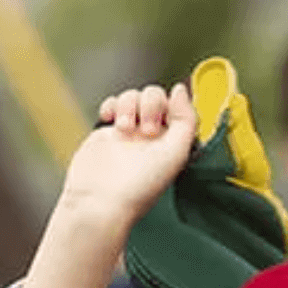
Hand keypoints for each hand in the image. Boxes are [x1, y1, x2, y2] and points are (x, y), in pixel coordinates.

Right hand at [15, 84, 195, 287]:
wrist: (101, 198)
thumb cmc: (142, 183)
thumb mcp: (176, 152)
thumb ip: (185, 119)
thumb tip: (180, 88)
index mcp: (174, 140)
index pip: (179, 106)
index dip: (174, 103)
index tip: (166, 116)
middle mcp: (155, 134)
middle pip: (155, 96)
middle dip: (150, 105)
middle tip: (147, 131)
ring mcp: (131, 131)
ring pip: (134, 96)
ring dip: (130, 106)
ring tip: (124, 129)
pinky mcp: (109, 130)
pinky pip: (114, 103)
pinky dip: (113, 105)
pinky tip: (111, 120)